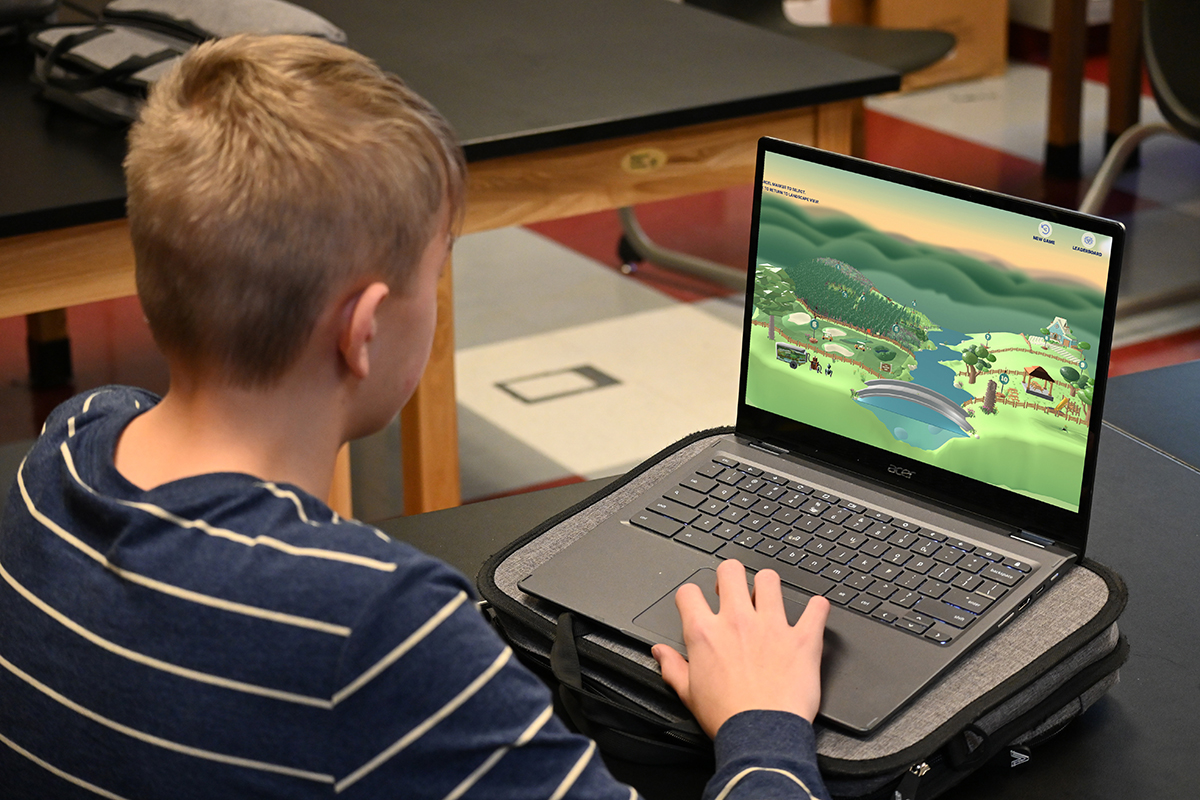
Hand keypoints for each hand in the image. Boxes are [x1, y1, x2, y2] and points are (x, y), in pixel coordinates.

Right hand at [651, 559, 829, 737]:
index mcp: (705, 633)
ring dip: (769, 586)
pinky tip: (813, 611)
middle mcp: (737, 621)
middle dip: (730, 576)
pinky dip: (816, 608)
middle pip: (730, 570)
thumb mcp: (689, 694)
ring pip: (769, 579)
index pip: (689, 592)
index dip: (690, 596)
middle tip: (734, 591)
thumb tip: (660, 652)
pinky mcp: (801, 638)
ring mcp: (771, 626)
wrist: (762, 736)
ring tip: (769, 598)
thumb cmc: (727, 717)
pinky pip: (815, 609)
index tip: (697, 603)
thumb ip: (673, 667)